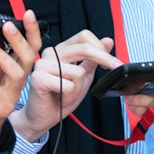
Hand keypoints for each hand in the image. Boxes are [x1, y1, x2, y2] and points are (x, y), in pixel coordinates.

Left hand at [0, 10, 42, 149]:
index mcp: (17, 69)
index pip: (31, 47)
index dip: (32, 31)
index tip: (28, 14)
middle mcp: (19, 81)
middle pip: (28, 57)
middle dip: (19, 40)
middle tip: (7, 26)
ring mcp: (11, 95)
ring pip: (16, 74)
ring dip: (2, 57)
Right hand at [8, 31, 122, 141]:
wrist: (42, 118)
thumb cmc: (60, 97)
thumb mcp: (83, 76)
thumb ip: (94, 59)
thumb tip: (108, 41)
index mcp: (61, 50)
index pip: (84, 36)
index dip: (100, 47)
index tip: (111, 62)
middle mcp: (50, 53)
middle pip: (84, 48)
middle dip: (104, 59)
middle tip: (114, 68)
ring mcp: (42, 64)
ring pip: (78, 72)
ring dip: (79, 88)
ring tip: (68, 94)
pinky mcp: (38, 78)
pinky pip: (67, 85)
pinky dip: (69, 95)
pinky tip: (60, 98)